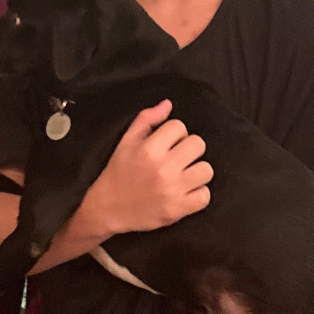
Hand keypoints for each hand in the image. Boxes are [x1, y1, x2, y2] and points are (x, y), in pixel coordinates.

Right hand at [84, 100, 211, 236]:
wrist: (107, 208)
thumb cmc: (118, 172)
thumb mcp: (126, 141)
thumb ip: (146, 119)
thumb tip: (168, 104)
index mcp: (149, 149)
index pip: (180, 127)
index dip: (175, 134)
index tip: (166, 144)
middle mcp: (162, 168)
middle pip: (198, 145)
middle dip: (189, 149)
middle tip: (178, 159)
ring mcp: (172, 190)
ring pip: (206, 170)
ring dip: (197, 171)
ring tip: (184, 176)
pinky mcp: (177, 209)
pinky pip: (205, 196)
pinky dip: (198, 194)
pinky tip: (186, 192)